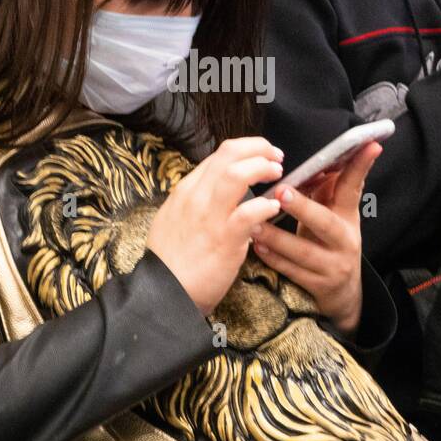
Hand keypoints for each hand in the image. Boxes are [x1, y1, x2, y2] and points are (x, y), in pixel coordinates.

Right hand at [147, 137, 283, 316]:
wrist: (163, 292)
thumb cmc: (172, 261)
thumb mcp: (176, 220)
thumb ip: (198, 205)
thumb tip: (225, 198)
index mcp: (186, 190)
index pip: (219, 156)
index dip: (245, 150)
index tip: (261, 156)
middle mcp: (196, 196)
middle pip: (229, 154)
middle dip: (258, 148)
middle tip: (275, 158)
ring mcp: (210, 216)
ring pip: (236, 173)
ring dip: (261, 168)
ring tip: (277, 174)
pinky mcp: (224, 238)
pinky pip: (249, 212)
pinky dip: (265, 205)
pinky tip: (273, 208)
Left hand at [250, 141, 382, 336]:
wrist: (344, 296)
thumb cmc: (331, 245)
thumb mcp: (336, 218)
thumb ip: (328, 192)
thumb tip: (323, 158)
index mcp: (348, 217)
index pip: (354, 187)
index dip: (360, 166)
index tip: (369, 145)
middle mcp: (345, 240)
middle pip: (325, 222)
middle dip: (303, 207)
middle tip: (281, 191)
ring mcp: (333, 266)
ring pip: (304, 251)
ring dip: (277, 238)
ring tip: (254, 225)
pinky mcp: (319, 286)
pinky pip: (293, 272)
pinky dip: (274, 260)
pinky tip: (257, 249)